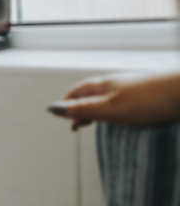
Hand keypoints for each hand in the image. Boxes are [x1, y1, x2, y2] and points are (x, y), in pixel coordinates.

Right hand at [51, 71, 179, 129]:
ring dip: (99, 109)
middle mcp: (118, 83)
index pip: (78, 91)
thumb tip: (54, 108)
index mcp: (104, 85)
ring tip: (98, 122)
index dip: (67, 102)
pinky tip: (126, 117)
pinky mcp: (149, 94)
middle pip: (92, 93)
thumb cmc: (151, 100)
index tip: (60, 115)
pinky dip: (117, 110)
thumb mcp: (110, 109)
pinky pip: (125, 101)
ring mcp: (134, 87)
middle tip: (78, 123)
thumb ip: (83, 109)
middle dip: (82, 107)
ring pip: (109, 97)